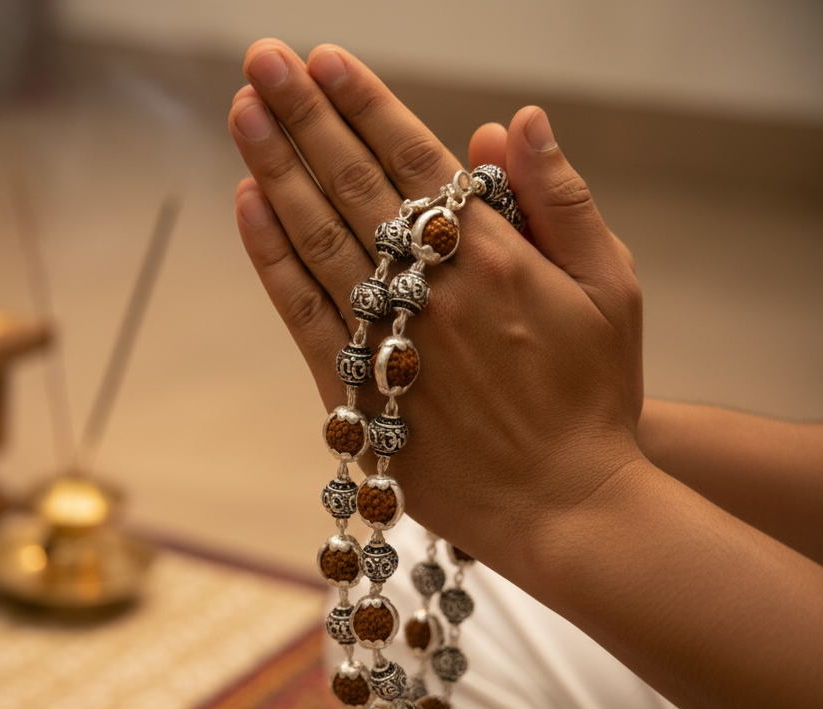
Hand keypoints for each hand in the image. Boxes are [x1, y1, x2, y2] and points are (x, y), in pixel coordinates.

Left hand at [229, 39, 644, 573]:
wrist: (564, 506)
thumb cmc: (594, 396)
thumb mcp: (610, 287)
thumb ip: (560, 200)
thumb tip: (515, 122)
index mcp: (493, 255)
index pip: (411, 157)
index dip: (362, 102)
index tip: (321, 57)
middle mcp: (431, 289)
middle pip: (351, 184)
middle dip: (302, 116)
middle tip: (259, 60)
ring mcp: (387, 340)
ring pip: (316, 237)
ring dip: (273, 168)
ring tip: (241, 110)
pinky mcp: (357, 392)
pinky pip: (303, 312)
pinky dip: (271, 257)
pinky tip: (246, 204)